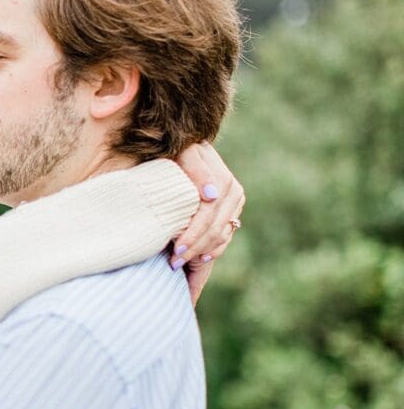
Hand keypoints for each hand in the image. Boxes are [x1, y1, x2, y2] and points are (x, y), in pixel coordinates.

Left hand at [170, 142, 244, 304]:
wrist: (183, 145)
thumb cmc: (174, 150)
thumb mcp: (181, 153)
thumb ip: (196, 169)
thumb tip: (211, 195)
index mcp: (220, 176)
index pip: (209, 211)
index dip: (194, 232)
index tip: (177, 248)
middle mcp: (232, 190)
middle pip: (216, 225)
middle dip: (195, 246)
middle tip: (174, 262)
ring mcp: (235, 199)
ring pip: (222, 232)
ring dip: (202, 250)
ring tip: (180, 263)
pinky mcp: (234, 208)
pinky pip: (227, 233)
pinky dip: (213, 248)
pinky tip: (200, 259)